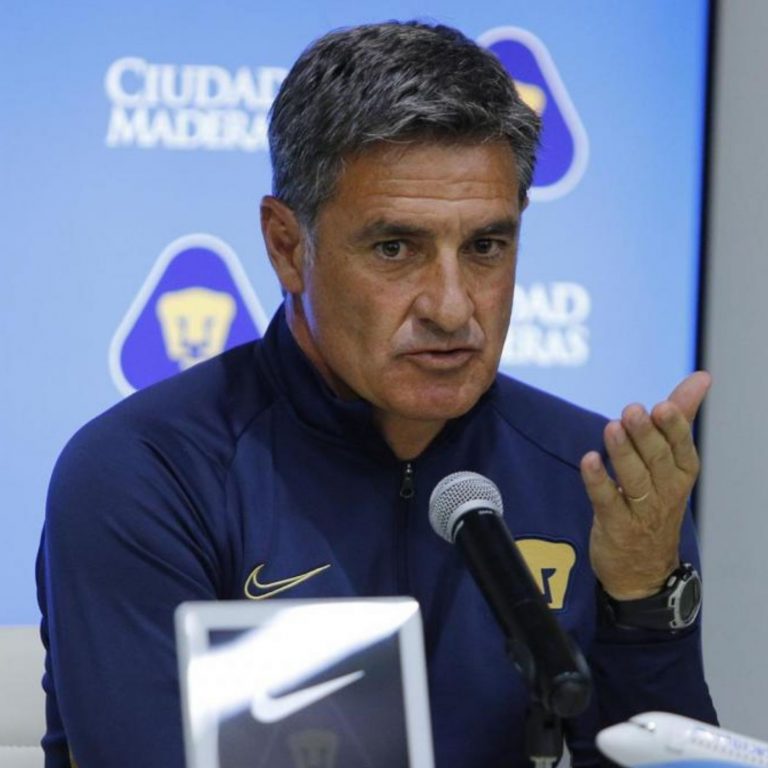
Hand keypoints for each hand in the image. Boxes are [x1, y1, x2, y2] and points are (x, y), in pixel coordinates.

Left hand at [580, 371, 710, 599]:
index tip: (662, 406)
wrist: (644, 569)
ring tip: (611, 428)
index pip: (681, 447)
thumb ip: (681, 417)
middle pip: (657, 460)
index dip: (673, 428)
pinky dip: (598, 481)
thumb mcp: (672, 461)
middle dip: (645, 435)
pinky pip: (606, 500)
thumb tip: (701, 377)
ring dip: (622, 453)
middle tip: (633, 410)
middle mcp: (665, 492)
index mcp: (681, 473)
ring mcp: (641, 511)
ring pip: (634, 479)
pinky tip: (589, 460)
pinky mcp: (615, 525)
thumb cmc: (656, 502)